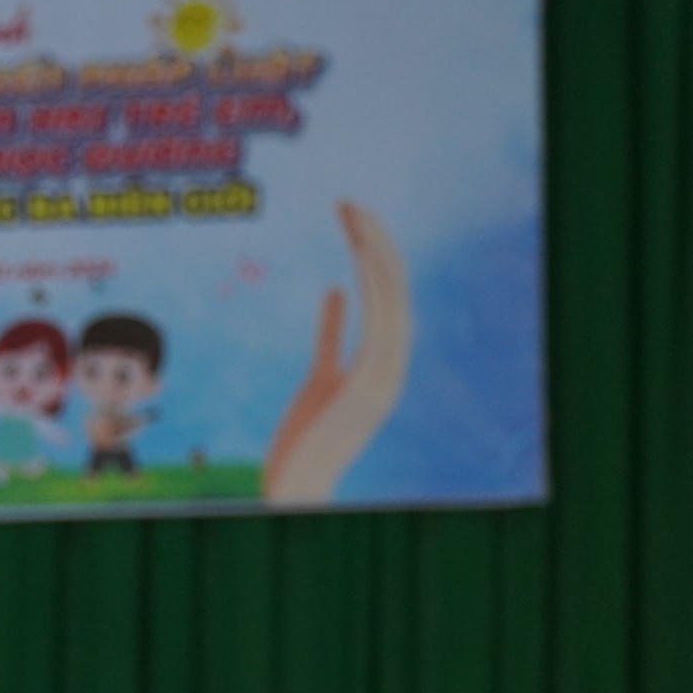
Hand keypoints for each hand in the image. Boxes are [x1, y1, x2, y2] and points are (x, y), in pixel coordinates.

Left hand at [262, 200, 413, 502]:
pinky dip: (370, 286)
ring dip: (372, 251)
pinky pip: (376, 325)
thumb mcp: (320, 376)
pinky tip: (356, 253)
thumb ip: (332, 333)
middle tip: (350, 203)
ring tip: (351, 212)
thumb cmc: (305, 439)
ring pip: (390, 298)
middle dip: (375, 242)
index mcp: (388, 364)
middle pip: (394, 289)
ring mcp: (386, 378)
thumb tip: (338, 290)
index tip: (354, 220)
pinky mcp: (368, 387)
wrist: (298, 489)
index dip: (376, 255)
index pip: (390, 297)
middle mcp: (395, 368)